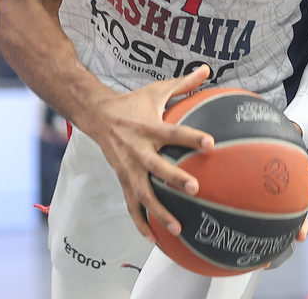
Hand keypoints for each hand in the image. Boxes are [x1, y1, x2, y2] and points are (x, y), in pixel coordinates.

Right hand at [86, 66, 213, 242]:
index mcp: (149, 127)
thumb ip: (184, 84)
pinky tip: (154, 239)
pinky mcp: (122, 179)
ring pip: (143, 194)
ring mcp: (128, 168)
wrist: (97, 115)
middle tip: (194, 188)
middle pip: (157, 167)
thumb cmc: (133, 103)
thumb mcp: (157, 90)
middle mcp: (138, 150)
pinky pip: (131, 205)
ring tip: (178, 228)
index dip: (191, 138)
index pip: (173, 132)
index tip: (210, 144)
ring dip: (159, 212)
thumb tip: (208, 70)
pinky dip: (141, 222)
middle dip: (174, 178)